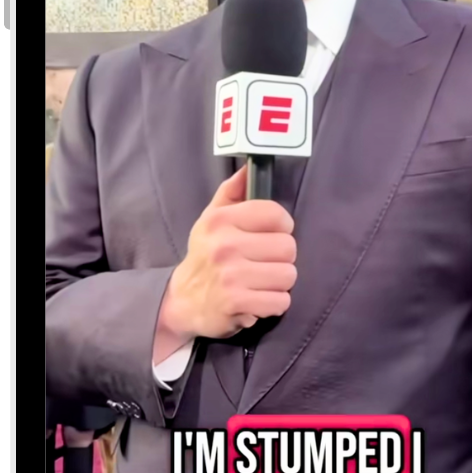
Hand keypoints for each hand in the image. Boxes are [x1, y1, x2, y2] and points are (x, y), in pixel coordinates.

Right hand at [156, 165, 296, 345]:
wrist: (183, 300)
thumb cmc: (206, 255)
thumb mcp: (212, 218)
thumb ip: (231, 192)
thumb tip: (248, 168)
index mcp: (220, 220)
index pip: (276, 214)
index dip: (281, 226)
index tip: (270, 235)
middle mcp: (225, 245)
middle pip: (288, 247)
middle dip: (281, 258)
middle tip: (263, 263)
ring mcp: (231, 276)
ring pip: (288, 275)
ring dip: (279, 282)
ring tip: (260, 281)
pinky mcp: (237, 302)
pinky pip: (281, 301)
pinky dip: (274, 304)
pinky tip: (258, 299)